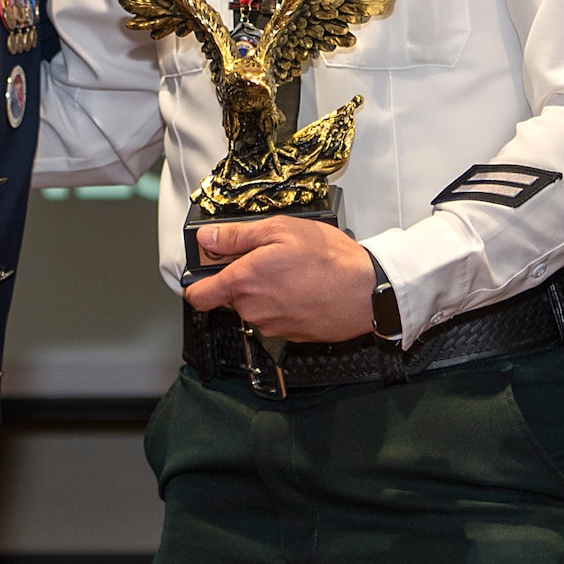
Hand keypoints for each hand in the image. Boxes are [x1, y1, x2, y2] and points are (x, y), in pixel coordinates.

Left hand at [181, 216, 376, 342]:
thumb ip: (237, 236)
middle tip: (269, 257)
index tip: (207, 268)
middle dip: (243, 278)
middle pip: (230, 296)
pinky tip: (303, 287)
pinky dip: (283, 303)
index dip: (197, 281)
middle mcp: (252, 309)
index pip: (198, 296)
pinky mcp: (290, 334)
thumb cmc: (329, 259)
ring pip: (254, 306)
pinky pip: (275, 316)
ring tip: (292, 271)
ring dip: (265, 290)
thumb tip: (207, 238)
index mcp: (243, 281)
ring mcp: (271, 325)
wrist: (366, 292)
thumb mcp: (280, 229)